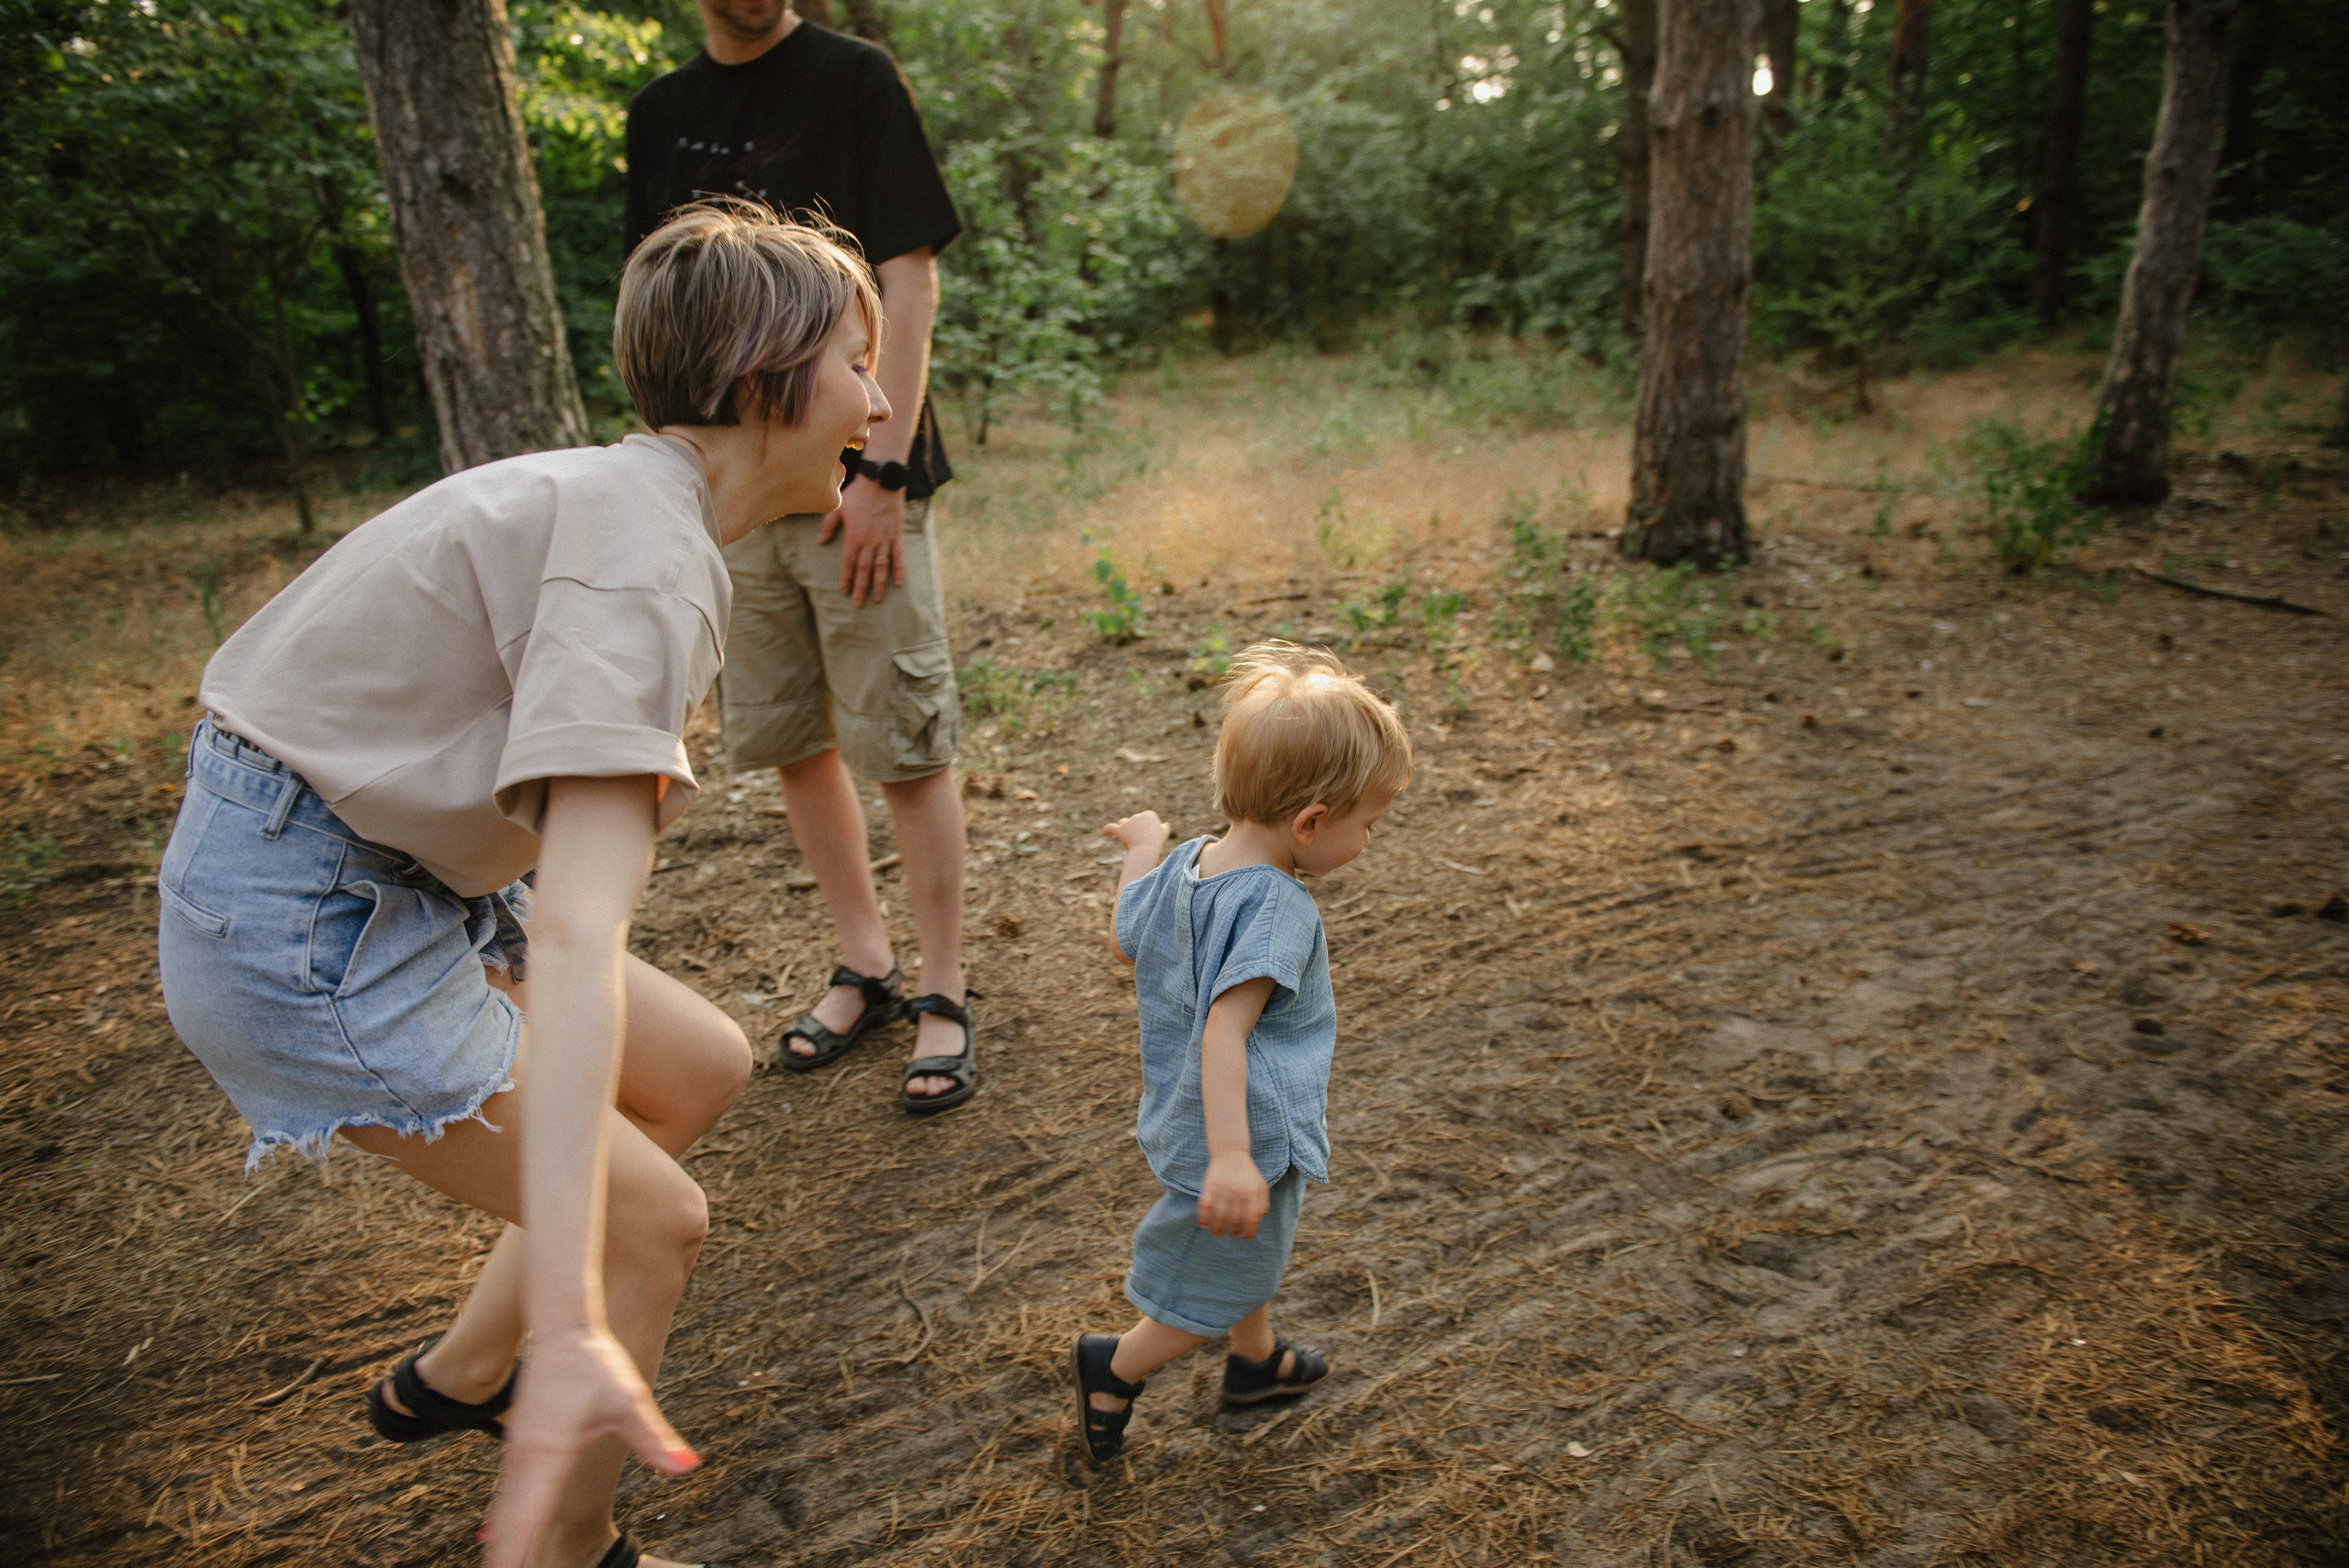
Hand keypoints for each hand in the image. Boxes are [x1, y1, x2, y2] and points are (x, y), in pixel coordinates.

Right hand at [479, 1324, 697, 1567]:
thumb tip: (688, 1466)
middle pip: (509, 1522)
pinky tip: (494, 1541)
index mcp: (548, 1452)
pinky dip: (502, 1521)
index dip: (517, 1551)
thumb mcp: (629, 1401)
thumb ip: (654, 1439)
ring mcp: (516, 1454)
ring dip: (503, 1543)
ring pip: (504, 1510)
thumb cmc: (595, 1364)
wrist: (561, 1328)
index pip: (527, 1515)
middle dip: (506, 1557)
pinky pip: (505, 1495)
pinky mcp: (518, 1449)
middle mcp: (524, 1458)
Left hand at [819, 480, 907, 606]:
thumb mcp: (838, 507)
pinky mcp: (897, 535)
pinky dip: (898, 570)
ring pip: (881, 567)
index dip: (846, 578)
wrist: (881, 480)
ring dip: (879, 585)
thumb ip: (828, 525)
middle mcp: (869, 541)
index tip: (844, 592)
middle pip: (864, 570)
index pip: (848, 563)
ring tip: (877, 599)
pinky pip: (898, 556)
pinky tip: (898, 583)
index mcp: (854, 536)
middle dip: (861, 588)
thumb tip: (820, 541)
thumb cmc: (858, 493)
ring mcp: (885, 540)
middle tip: (859, 604)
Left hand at [1102, 811, 1169, 855]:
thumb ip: (1164, 828)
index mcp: (1149, 814)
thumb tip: (1165, 825)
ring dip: (1123, 827)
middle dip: (1135, 830)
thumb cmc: (1157, 842)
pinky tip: (1104, 832)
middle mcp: (1137, 816)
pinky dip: (1107, 830)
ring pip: (1123, 823)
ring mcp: (1128, 822)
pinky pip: (1110, 828)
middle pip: (1133, 821)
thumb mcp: (1164, 834)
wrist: (1147, 849)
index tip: (1151, 836)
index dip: (1147, 828)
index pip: (1145, 819)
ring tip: (1126, 838)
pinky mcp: (1120, 830)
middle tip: (1140, 841)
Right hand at [1197, 1152, 1269, 1239]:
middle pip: (1235, 1220)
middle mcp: (1237, 1192)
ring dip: (1217, 1229)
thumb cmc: (1248, 1173)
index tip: (1246, 1237)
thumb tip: (1258, 1220)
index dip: (1250, 1232)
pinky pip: (1204, 1208)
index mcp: (1252, 1192)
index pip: (1252, 1219)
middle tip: (1232, 1233)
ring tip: (1217, 1234)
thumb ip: (1263, 1203)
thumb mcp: (1261, 1185)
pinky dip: (1203, 1219)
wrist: (1230, 1154)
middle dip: (1234, 1231)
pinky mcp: (1209, 1187)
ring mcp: (1222, 1190)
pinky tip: (1204, 1225)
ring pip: (1219, 1217)